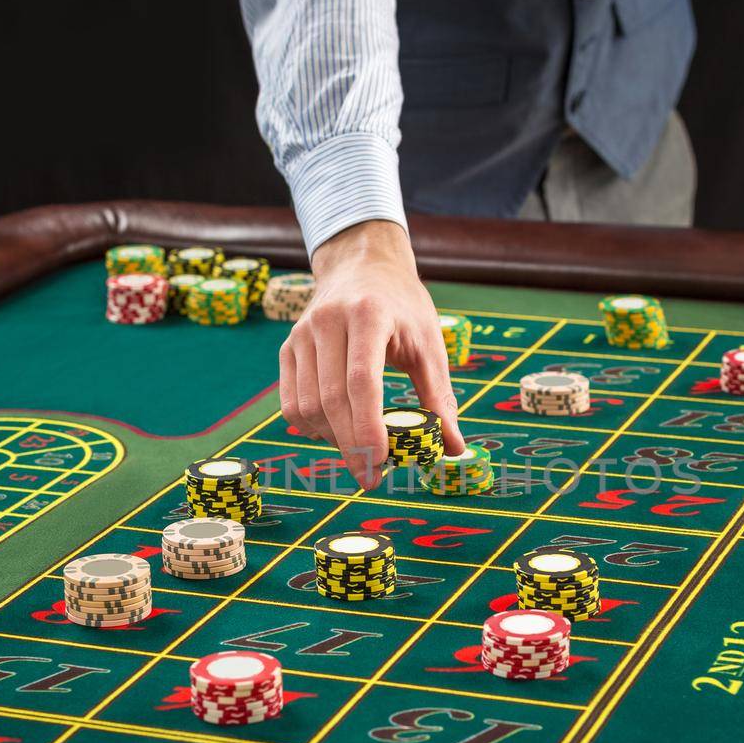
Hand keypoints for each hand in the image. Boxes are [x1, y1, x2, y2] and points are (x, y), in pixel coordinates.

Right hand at [281, 220, 463, 489]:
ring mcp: (302, 334)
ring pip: (306, 405)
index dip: (367, 426)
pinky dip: (312, 427)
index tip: (380, 463)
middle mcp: (328, 322)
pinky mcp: (288, 347)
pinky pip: (291, 401)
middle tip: (371, 478)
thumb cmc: (403, 306)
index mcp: (369, 315)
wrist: (362, 265)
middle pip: (331, 399)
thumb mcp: (429, 344)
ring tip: (359, 450)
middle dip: (351, 445)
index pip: (361, 381)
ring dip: (333, 439)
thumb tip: (455, 449)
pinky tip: (336, 434)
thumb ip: (440, 398)